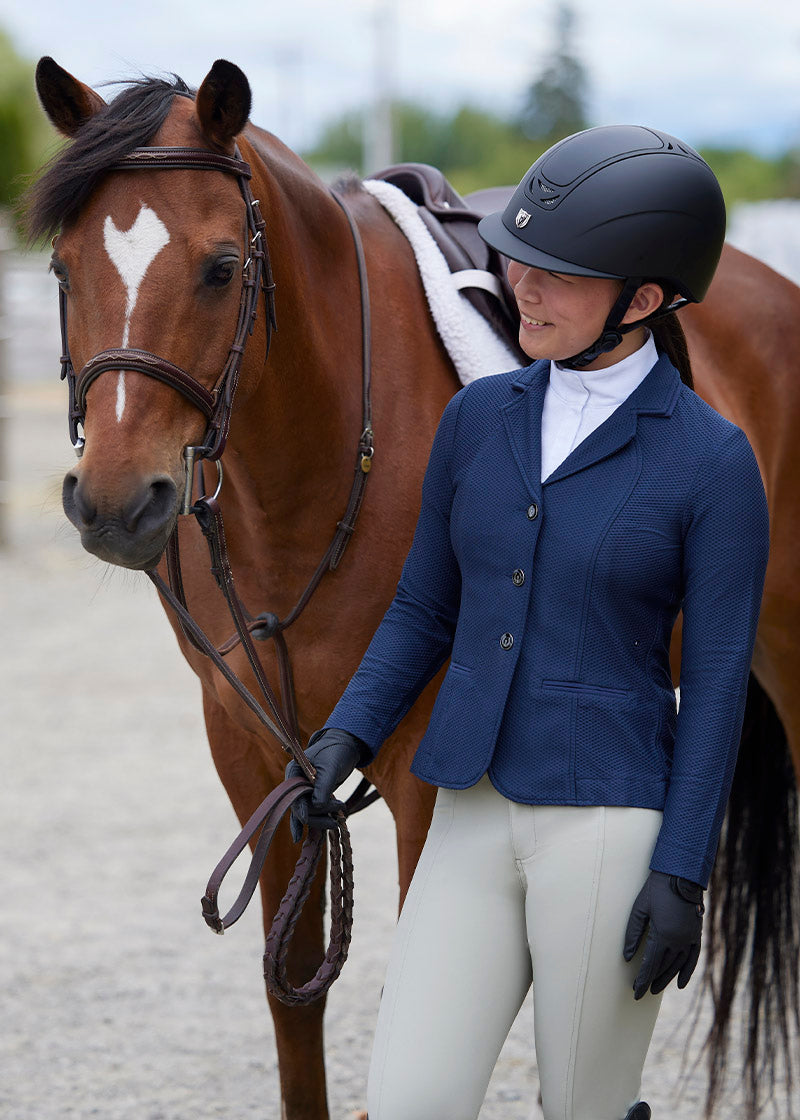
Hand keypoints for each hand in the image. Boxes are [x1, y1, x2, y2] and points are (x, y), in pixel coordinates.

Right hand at [285, 727, 364, 842]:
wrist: (345, 747)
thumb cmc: (336, 752)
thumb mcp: (330, 768)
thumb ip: (322, 787)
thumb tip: (317, 806)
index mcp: (294, 773)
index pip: (293, 796)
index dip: (299, 809)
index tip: (305, 820)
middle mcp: (296, 784)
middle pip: (301, 808)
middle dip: (318, 814)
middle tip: (339, 809)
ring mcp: (304, 792)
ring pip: (307, 814)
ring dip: (322, 818)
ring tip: (338, 818)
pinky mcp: (313, 797)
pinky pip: (313, 813)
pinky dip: (320, 820)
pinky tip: (325, 829)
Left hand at [623, 870, 704, 998]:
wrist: (680, 875)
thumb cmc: (656, 890)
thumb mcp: (639, 909)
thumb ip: (633, 934)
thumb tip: (628, 957)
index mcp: (662, 935)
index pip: (650, 965)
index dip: (642, 980)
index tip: (635, 992)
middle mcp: (678, 941)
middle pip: (663, 968)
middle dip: (652, 981)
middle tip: (642, 991)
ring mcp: (689, 938)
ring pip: (677, 966)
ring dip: (666, 979)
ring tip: (656, 988)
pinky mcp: (696, 935)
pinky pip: (693, 959)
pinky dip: (687, 972)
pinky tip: (680, 984)